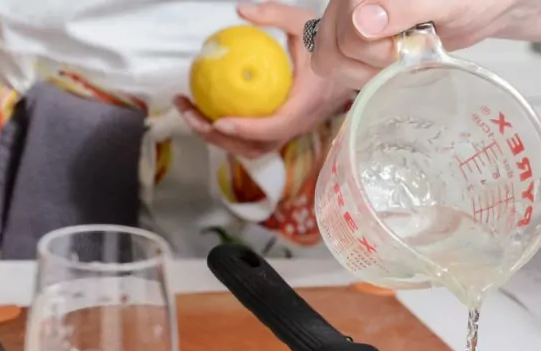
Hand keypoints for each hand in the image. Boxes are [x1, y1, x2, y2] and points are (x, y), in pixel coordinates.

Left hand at [175, 1, 354, 158]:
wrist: (350, 68)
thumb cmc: (329, 47)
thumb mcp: (304, 24)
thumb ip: (275, 14)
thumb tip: (241, 11)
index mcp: (307, 104)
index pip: (276, 127)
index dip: (247, 130)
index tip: (219, 122)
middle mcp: (299, 124)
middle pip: (256, 146)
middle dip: (219, 137)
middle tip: (191, 114)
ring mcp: (290, 131)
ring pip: (251, 147)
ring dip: (217, 137)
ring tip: (190, 112)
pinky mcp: (282, 130)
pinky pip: (253, 139)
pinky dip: (228, 131)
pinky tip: (206, 109)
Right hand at [310, 0, 516, 87]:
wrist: (482, 6)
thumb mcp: (444, 0)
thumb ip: (403, 7)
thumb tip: (361, 23)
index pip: (345, 30)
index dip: (377, 49)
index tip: (412, 45)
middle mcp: (347, 1)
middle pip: (331, 50)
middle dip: (373, 63)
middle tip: (407, 52)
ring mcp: (347, 20)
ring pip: (330, 62)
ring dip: (367, 73)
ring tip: (399, 59)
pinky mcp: (354, 40)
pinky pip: (340, 67)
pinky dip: (366, 75)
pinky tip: (391, 64)